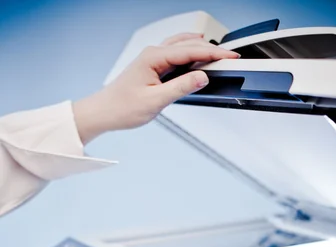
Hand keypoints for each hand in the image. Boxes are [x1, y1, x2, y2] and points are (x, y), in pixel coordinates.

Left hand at [73, 33, 238, 144]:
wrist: (104, 112)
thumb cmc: (122, 107)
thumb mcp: (155, 101)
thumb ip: (180, 87)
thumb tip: (201, 77)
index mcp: (154, 57)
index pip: (190, 51)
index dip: (213, 54)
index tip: (230, 57)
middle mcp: (153, 53)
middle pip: (188, 45)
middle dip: (211, 49)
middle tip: (230, 57)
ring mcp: (152, 58)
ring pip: (182, 46)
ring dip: (200, 48)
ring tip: (218, 54)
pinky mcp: (152, 67)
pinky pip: (175, 54)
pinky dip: (189, 53)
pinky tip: (196, 56)